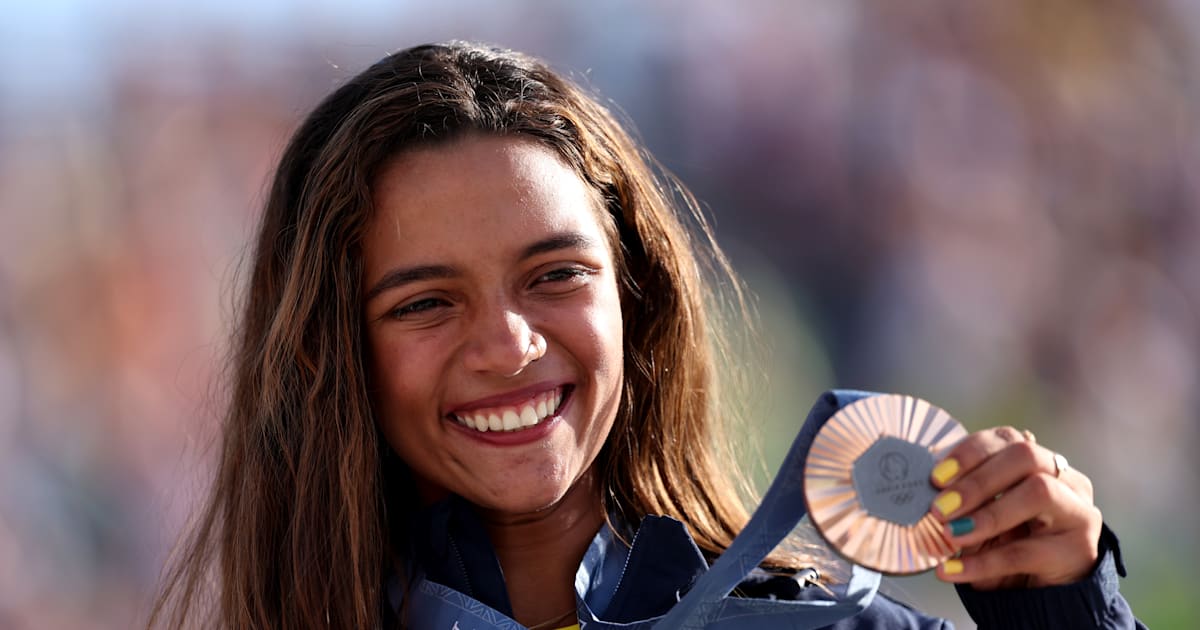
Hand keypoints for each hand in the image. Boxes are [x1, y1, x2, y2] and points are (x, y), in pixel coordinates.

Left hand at [927, 426, 1102, 589]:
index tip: (936, 477)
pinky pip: (1026, 552)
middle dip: (977, 480)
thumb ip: (963, 501)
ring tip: (950, 534)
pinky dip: (982, 562)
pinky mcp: (1080, 550)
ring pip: (1038, 493)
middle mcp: (1065, 479)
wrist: (1048, 592)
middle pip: (1025, 456)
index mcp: (1039, 462)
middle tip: (940, 508)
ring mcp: (1078, 511)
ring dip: (986, 515)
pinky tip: (951, 570)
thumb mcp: (984, 517)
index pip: (1007, 438)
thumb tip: (925, 493)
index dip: (970, 452)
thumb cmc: (1010, 544)